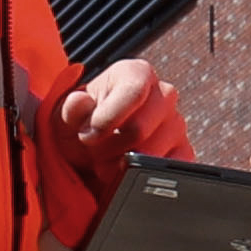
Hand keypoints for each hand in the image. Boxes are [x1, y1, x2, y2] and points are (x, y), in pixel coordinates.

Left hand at [45, 57, 187, 198]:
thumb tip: (79, 102)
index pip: (133, 91)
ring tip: (107, 160)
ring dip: (121, 165)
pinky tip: (126, 170)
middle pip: (139, 129)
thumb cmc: (82, 124)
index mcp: (137, 73)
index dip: (107, 119)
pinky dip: (142, 177)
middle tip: (94, 151)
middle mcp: (163, 94)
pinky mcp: (184, 151)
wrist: (90, 147)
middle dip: (109, 147)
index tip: (89, 134)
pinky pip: (168, 168)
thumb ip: (71, 108)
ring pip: (151, 154)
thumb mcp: (66, 115)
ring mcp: (176, 123)